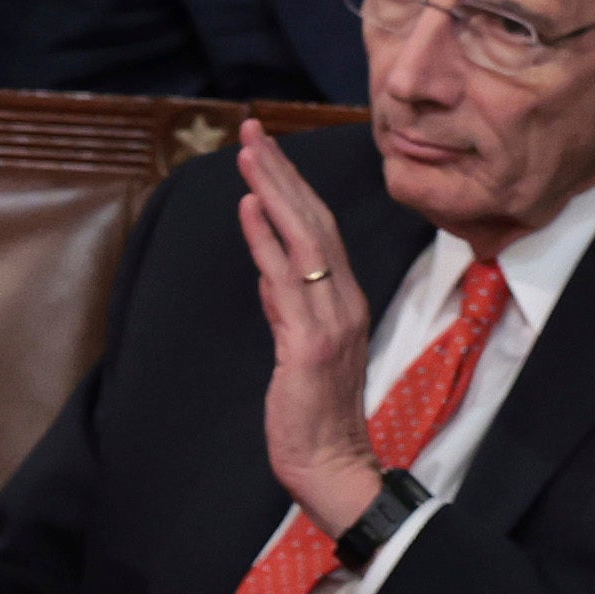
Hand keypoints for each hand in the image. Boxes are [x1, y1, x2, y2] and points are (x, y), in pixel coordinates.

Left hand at [234, 122, 385, 539]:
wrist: (330, 464)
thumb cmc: (313, 414)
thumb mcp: (298, 351)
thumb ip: (288, 308)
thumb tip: (268, 271)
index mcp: (344, 300)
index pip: (319, 230)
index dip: (292, 187)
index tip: (267, 150)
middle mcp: (344, 300)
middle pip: (314, 221)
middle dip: (282, 172)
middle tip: (255, 129)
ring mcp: (331, 319)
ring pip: (305, 239)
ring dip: (275, 192)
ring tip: (250, 152)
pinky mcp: (310, 343)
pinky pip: (289, 282)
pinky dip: (269, 242)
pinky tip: (251, 209)